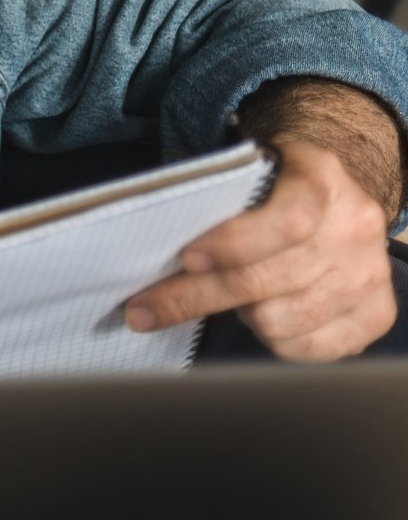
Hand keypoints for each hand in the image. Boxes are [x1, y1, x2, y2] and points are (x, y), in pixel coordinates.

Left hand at [126, 139, 395, 360]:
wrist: (333, 194)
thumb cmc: (273, 185)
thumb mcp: (249, 171)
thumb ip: (217, 205)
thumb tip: (153, 259)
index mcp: (321, 180)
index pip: (286, 222)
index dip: (232, 244)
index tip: (186, 258)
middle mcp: (355, 228)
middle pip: (266, 280)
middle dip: (194, 297)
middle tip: (144, 309)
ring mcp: (369, 274)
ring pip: (279, 320)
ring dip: (238, 314)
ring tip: (227, 296)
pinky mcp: (376, 314)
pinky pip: (307, 348)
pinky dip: (271, 340)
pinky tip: (258, 317)